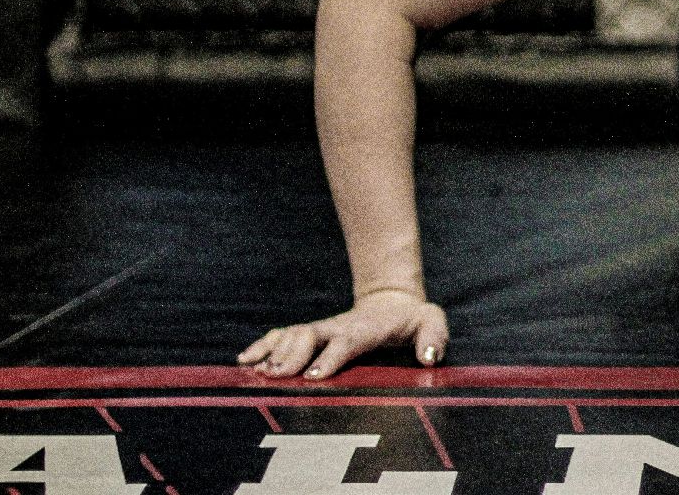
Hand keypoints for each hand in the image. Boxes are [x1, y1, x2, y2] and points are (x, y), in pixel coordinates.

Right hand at [237, 289, 448, 379]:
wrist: (391, 301)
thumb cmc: (412, 319)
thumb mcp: (431, 322)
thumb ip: (434, 337)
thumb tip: (429, 358)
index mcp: (366, 328)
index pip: (347, 342)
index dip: (330, 357)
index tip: (313, 376)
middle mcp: (338, 328)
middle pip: (310, 336)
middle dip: (293, 354)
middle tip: (276, 375)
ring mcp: (321, 329)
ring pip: (292, 335)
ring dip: (272, 351)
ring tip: (254, 370)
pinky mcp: (309, 334)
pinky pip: (282, 336)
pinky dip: (263, 345)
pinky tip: (244, 360)